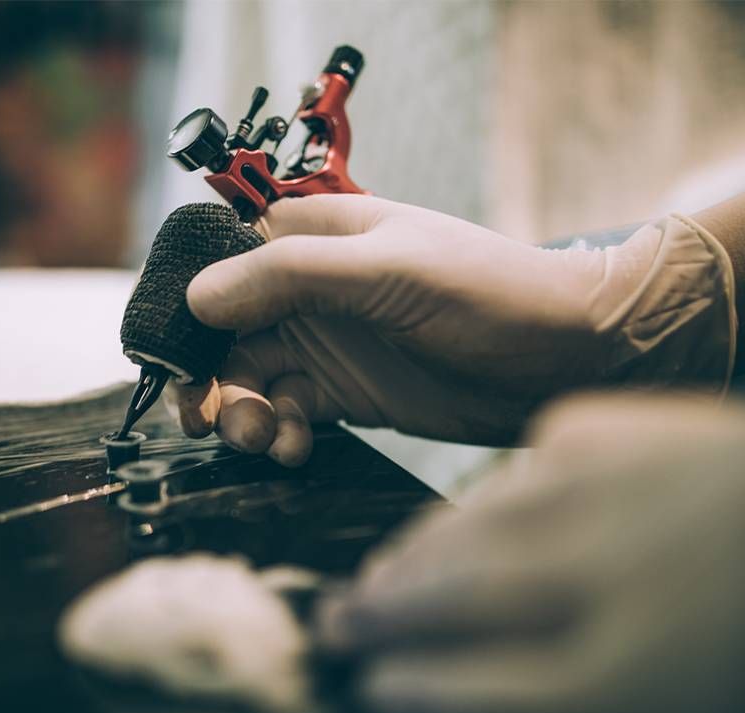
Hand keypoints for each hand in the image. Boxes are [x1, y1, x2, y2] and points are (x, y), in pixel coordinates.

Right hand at [170, 194, 734, 464]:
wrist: (569, 357)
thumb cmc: (491, 292)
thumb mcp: (387, 270)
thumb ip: (288, 277)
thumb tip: (200, 298)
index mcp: (316, 236)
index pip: (222, 260)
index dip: (190, 306)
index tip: (175, 355)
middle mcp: (313, 288)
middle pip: (224, 330)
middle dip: (209, 374)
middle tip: (209, 416)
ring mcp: (329, 341)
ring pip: (249, 377)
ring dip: (241, 411)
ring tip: (265, 436)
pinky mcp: (347, 392)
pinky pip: (284, 412)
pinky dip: (277, 432)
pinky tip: (294, 444)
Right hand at [317, 394, 744, 712]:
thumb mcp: (697, 707)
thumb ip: (572, 701)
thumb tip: (482, 693)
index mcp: (633, 674)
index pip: (472, 690)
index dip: (410, 688)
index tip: (374, 687)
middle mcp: (601, 578)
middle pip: (453, 598)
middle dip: (380, 616)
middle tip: (336, 625)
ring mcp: (600, 492)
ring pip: (471, 525)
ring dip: (415, 553)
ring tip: (381, 576)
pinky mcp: (608, 429)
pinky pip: (518, 468)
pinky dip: (486, 499)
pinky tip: (473, 516)